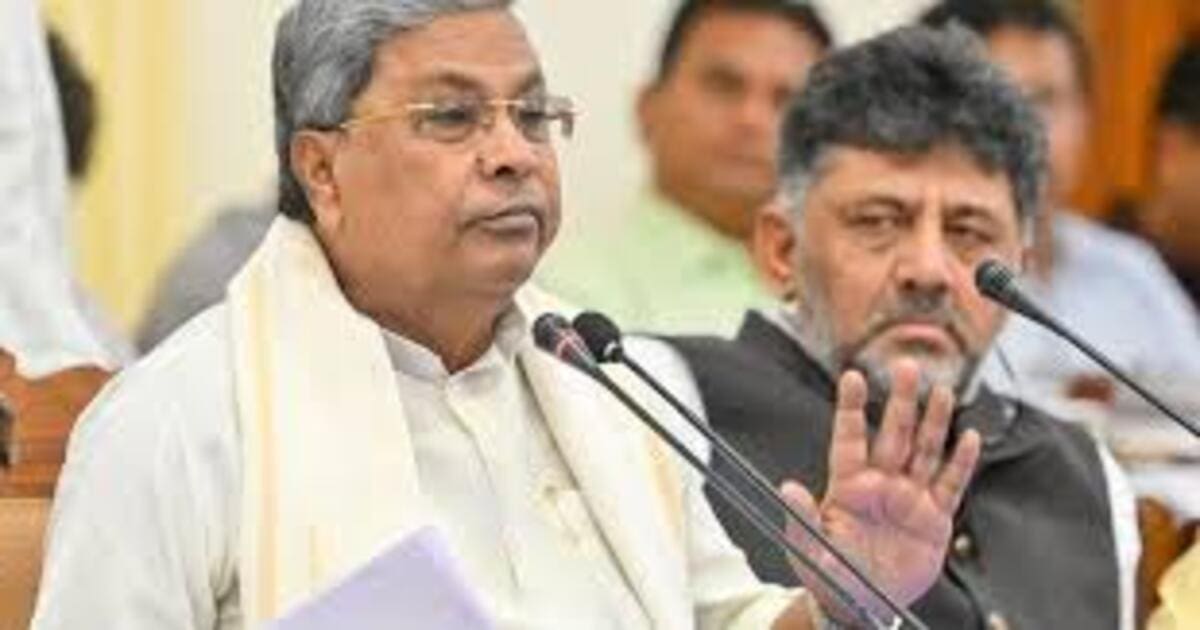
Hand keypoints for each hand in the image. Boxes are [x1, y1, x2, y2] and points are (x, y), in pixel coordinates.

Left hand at [781, 359, 980, 622]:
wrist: (862, 605)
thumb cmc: (830, 574)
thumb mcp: (809, 548)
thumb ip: (801, 516)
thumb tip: (787, 487)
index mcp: (847, 486)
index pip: (849, 438)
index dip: (850, 408)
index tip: (851, 376)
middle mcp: (881, 484)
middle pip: (893, 434)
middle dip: (900, 401)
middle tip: (905, 365)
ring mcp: (909, 497)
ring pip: (925, 451)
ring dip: (934, 421)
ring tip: (941, 390)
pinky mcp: (935, 518)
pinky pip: (951, 485)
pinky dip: (961, 462)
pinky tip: (970, 437)